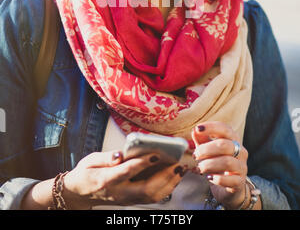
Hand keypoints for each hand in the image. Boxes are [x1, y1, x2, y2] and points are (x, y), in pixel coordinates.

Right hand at [63, 150, 185, 208]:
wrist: (80, 193)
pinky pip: (152, 197)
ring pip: (152, 196)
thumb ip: (106, 157)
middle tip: (177, 164)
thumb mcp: (90, 160)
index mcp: (106, 179)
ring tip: (180, 169)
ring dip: (169, 183)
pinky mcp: (132, 200)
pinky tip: (173, 177)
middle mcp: (119, 192)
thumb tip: (120, 153)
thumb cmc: (86, 172)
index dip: (142, 163)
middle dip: (164, 177)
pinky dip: (166, 188)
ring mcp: (126, 199)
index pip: (127, 172)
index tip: (157, 154)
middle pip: (145, 189)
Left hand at [192, 121, 249, 209]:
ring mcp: (242, 167)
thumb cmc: (217, 161)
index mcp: (233, 140)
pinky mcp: (240, 182)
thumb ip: (201, 139)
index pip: (225, 129)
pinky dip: (218, 179)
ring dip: (209, 164)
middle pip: (224, 145)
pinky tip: (210, 178)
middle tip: (195, 155)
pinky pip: (231, 180)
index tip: (197, 129)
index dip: (211, 127)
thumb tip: (195, 130)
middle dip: (206, 149)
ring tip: (200, 168)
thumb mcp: (208, 149)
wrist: (228, 184)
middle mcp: (240, 151)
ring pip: (227, 162)